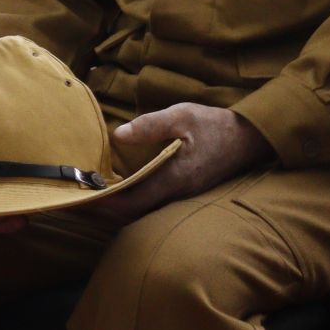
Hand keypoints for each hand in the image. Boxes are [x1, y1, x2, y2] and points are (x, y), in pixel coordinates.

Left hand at [86, 103, 268, 223]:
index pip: (134, 202)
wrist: (249, 139)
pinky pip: (153, 204)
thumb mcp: (182, 116)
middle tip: (80, 199)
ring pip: (144, 211)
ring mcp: (182, 196)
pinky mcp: (185, 192)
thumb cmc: (215, 125)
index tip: (83, 198)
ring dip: (119, 207)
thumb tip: (118, 135)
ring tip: (94, 195)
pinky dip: (133, 201)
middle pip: (134, 213)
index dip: (106, 204)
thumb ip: (149, 126)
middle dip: (106, 210)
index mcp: (175, 178)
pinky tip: (121, 189)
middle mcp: (177, 194)